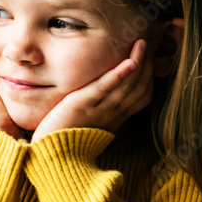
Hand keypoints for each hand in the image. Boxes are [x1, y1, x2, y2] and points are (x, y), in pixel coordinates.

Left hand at [31, 39, 153, 142]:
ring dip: (139, 62)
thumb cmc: (65, 139)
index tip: (150, 58)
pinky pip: (106, 89)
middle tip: (149, 44)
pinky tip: (130, 62)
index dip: (149, 76)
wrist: (51, 157)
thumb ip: (97, 108)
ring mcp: (99, 110)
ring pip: (128, 85)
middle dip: (148, 65)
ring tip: (142, 44)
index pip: (142, 96)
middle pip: (139, 88)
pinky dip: (120, 75)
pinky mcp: (83, 105)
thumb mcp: (88, 122)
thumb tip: (101, 93)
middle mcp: (112, 114)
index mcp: (115, 119)